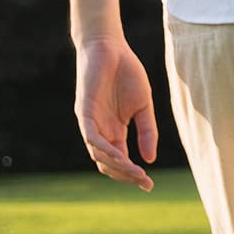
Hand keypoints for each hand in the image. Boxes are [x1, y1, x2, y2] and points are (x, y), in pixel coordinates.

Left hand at [74, 35, 157, 190]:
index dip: (133, 175)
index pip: (121, 161)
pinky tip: (119, 154)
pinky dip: (103, 148)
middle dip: (125, 175)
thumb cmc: (127, 74)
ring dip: (116, 166)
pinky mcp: (84, 110)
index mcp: (114, 131)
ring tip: (135, 171)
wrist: (111, 48)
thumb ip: (147, 132)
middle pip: (107, 164)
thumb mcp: (144, 107)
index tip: (149, 186)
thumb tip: (150, 159)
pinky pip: (90, 136)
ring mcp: (90, 122)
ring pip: (98, 154)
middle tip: (144, 181)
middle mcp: (100, 131)